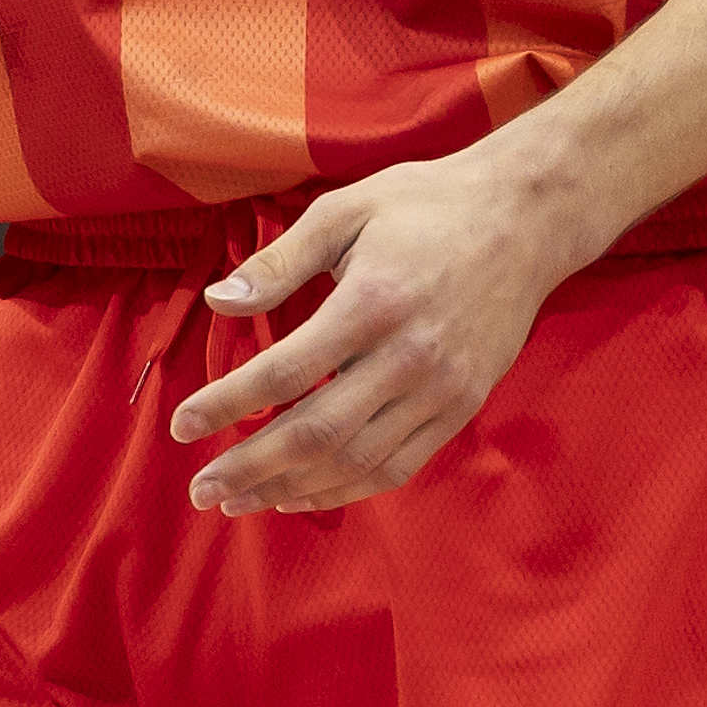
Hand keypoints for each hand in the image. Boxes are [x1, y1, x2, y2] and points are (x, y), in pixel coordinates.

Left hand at [166, 147, 575, 515]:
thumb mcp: (345, 210)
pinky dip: (346, 490)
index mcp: (372, 302)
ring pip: (356, 461)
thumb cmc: (426, 205)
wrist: (525, 218)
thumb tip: (219, 303)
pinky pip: (397, 466)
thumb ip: (280, 262)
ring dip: (291, 489)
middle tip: (200, 490)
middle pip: (316, 432)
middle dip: (250, 467)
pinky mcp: (462, 406)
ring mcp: (441, 389)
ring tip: (240, 501)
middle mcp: (409, 356)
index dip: (226, 405)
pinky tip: (302, 495)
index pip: (284, 372)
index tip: (181, 426)